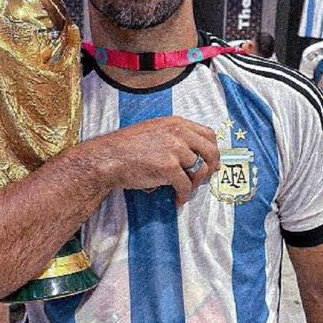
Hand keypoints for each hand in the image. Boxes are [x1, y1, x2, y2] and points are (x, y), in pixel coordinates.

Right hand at [92, 116, 219, 206]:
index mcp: (176, 123)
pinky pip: (186, 186)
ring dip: (195, 184)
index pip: (208, 134)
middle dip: (211, 168)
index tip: (212, 162)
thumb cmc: (128, 147)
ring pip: (201, 170)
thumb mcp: (155, 131)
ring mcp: (175, 150)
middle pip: (211, 151)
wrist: (109, 157)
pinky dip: (184, 195)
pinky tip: (178, 200)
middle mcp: (179, 133)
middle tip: (204, 180)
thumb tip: (197, 156)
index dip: (213, 150)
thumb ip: (176, 138)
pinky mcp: (169, 168)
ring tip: (186, 190)